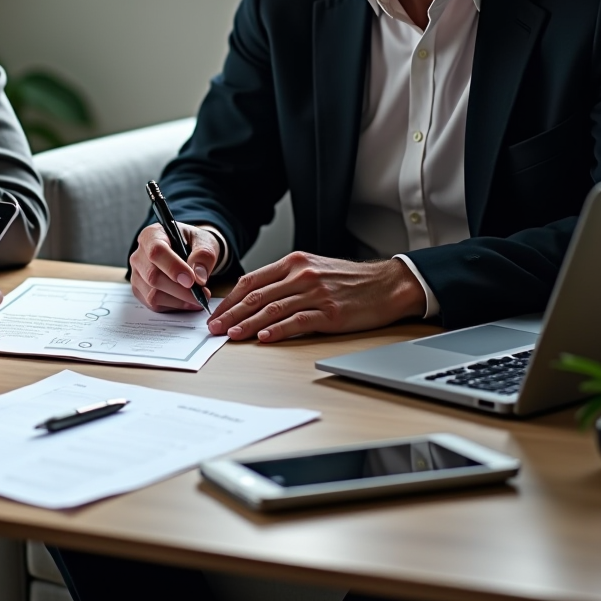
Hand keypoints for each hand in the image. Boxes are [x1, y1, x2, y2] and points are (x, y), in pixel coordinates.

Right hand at [129, 222, 218, 311]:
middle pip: (153, 276)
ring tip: (198, 298)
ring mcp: (137, 274)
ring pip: (153, 294)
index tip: (192, 280)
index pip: (156, 252)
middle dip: (180, 289)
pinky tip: (188, 301)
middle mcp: (139, 255)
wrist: (189, 252)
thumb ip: (204, 255)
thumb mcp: (205, 242)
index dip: (173, 267)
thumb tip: (198, 277)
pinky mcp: (140, 291)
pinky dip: (174, 306)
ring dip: (179, 300)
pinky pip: (155, 304)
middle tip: (202, 293)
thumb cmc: (194, 244)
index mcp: (152, 235)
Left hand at [207, 251, 425, 341]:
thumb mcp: (312, 269)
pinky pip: (297, 322)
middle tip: (214, 328)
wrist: (386, 284)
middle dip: (232, 313)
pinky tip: (263, 338)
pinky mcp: (330, 313)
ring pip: (272, 309)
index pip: (252, 280)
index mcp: (293, 263)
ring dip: (248, 324)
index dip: (231, 298)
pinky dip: (277, 330)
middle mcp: (301, 275)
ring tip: (232, 335)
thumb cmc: (348, 280)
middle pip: (257, 296)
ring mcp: (315, 293)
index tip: (217, 313)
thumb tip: (254, 298)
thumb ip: (284, 280)